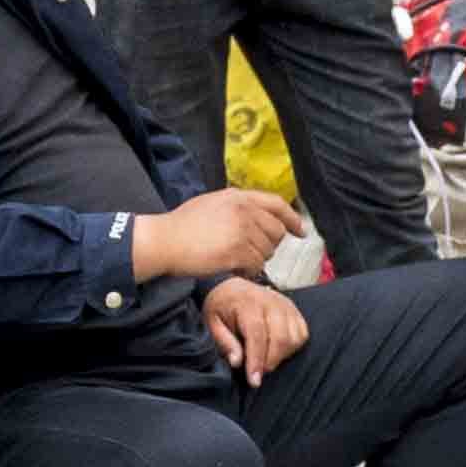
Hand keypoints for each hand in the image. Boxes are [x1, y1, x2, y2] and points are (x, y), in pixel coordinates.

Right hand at [133, 184, 297, 284]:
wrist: (165, 240)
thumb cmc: (182, 225)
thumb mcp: (211, 203)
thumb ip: (236, 207)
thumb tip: (256, 218)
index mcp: (239, 196)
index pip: (277, 204)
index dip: (292, 219)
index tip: (300, 231)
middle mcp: (244, 210)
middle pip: (276, 232)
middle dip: (269, 245)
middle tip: (250, 253)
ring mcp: (242, 230)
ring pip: (267, 251)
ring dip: (255, 260)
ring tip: (234, 259)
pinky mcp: (238, 250)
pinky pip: (256, 265)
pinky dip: (247, 270)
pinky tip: (231, 267)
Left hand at [200, 275, 305, 381]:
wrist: (232, 287)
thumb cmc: (221, 307)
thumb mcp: (212, 323)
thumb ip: (224, 342)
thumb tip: (237, 362)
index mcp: (248, 303)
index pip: (257, 334)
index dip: (256, 360)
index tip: (254, 381)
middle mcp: (271, 301)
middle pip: (280, 338)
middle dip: (270, 361)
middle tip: (257, 371)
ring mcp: (286, 304)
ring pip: (294, 338)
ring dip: (282, 355)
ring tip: (265, 358)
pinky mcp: (294, 309)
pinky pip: (302, 334)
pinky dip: (293, 347)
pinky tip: (277, 349)